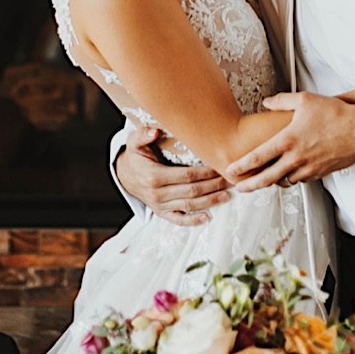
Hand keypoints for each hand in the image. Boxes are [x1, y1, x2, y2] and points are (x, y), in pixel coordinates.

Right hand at [115, 127, 231, 226]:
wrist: (124, 175)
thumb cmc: (135, 157)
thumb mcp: (134, 142)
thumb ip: (142, 135)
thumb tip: (154, 132)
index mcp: (154, 176)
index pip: (186, 175)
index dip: (205, 172)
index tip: (219, 167)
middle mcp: (157, 193)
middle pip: (192, 191)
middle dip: (213, 186)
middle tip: (230, 179)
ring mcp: (159, 205)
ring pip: (189, 205)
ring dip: (210, 201)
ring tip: (227, 195)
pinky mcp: (161, 212)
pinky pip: (178, 219)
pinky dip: (192, 221)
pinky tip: (207, 217)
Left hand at [226, 92, 354, 191]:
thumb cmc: (336, 114)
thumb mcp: (305, 100)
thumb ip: (281, 101)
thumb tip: (267, 102)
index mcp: (288, 141)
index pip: (257, 158)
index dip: (241, 166)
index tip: (230, 170)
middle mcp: (296, 158)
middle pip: (266, 178)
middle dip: (250, 185)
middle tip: (239, 188)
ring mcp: (309, 168)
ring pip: (284, 181)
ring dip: (273, 182)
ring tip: (263, 180)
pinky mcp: (321, 173)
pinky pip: (301, 180)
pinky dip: (292, 178)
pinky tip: (288, 173)